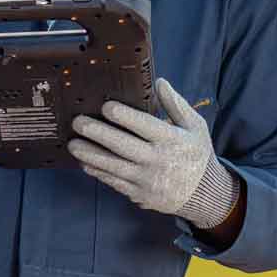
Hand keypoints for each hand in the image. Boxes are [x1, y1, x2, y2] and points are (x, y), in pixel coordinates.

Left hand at [68, 78, 238, 228]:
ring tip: (72, 144)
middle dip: (98, 133)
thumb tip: (159, 82)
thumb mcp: (195, 126)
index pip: (145, 126)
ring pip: (113, 166)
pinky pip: (114, 182)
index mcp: (172, 140)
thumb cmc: (196, 153)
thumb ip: (176, 104)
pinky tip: (85, 162)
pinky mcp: (139, 194)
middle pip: (123, 146)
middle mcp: (158, 161)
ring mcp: (147, 180)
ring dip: (90, 155)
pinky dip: (98, 172)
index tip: (106, 106)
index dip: (125, 116)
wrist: (203, 193)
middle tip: (78, 122)